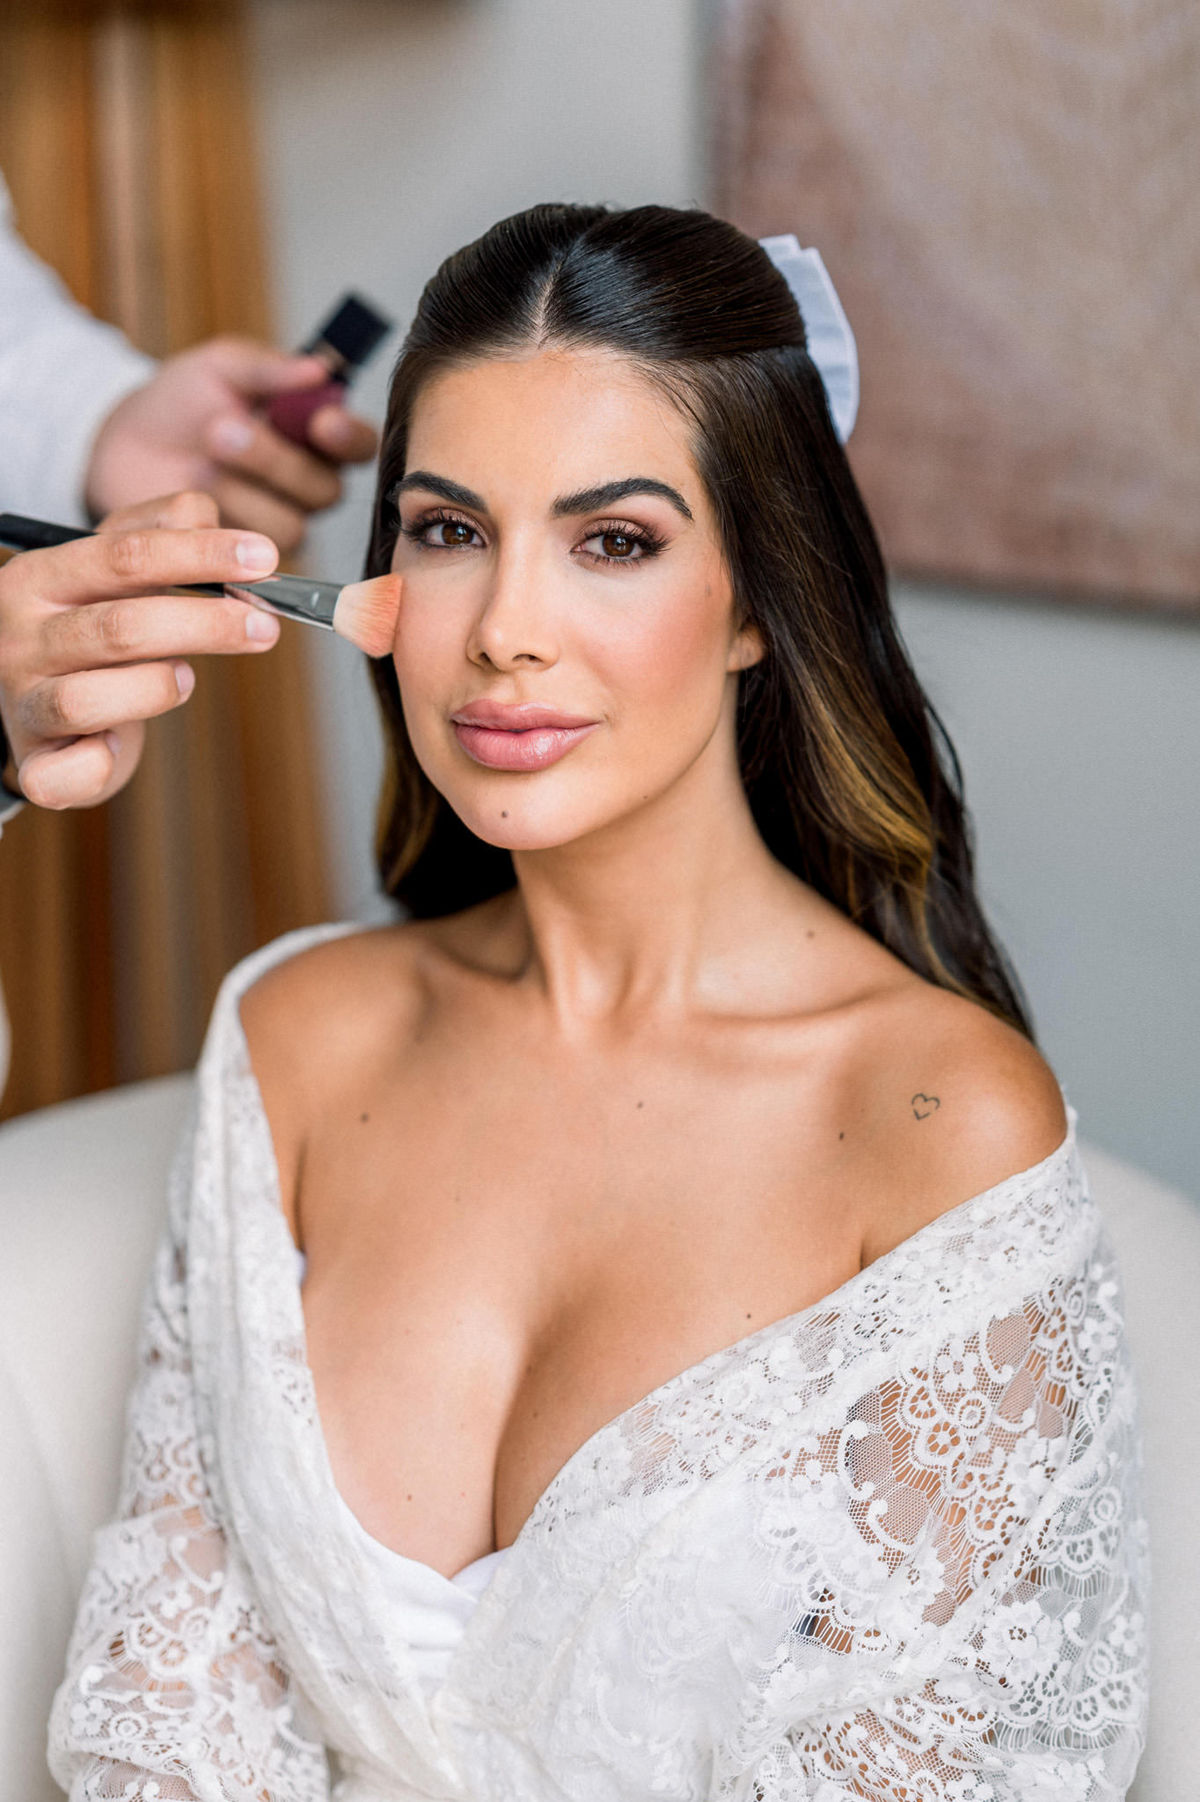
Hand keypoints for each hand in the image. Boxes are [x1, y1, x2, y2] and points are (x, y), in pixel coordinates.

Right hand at [0, 492, 282, 809]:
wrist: (38, 707)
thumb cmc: (90, 631)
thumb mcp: (116, 570)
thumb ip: (161, 532)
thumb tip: (207, 514)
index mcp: (41, 577)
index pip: (124, 556)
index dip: (199, 555)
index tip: (263, 560)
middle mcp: (21, 637)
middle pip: (119, 627)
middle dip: (205, 625)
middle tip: (264, 627)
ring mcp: (22, 702)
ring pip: (89, 698)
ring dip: (156, 688)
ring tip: (186, 679)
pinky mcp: (35, 764)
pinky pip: (67, 772)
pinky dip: (101, 765)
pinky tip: (120, 746)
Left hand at [83, 337, 377, 551]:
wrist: (122, 449)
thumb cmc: (178, 404)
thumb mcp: (219, 368)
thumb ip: (267, 368)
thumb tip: (319, 369)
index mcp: (313, 434)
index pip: (358, 444)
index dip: (348, 439)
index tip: (322, 422)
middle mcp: (307, 485)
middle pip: (324, 490)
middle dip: (273, 461)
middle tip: (221, 431)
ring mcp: (279, 525)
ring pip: (288, 524)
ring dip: (239, 492)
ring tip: (198, 464)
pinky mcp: (246, 563)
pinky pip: (250, 554)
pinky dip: (216, 521)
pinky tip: (191, 498)